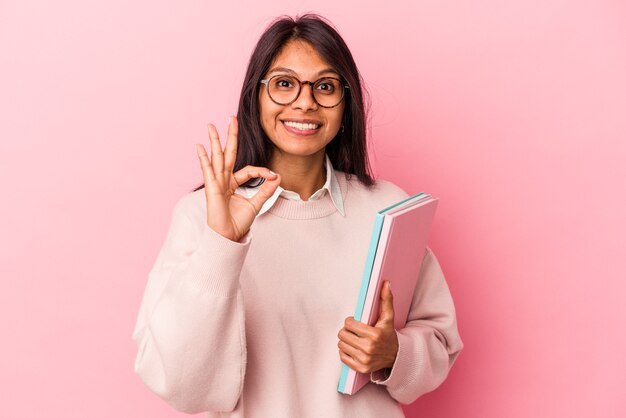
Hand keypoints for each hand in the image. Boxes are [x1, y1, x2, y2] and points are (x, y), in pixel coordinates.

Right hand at [196, 116, 280, 241]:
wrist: (229, 236)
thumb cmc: (239, 223)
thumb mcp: (256, 204)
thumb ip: (266, 190)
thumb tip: (277, 177)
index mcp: (233, 183)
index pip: (248, 169)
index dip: (261, 171)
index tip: (273, 176)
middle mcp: (224, 180)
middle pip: (228, 153)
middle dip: (230, 136)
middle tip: (231, 118)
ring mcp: (217, 183)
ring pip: (217, 157)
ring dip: (214, 141)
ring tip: (211, 125)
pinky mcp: (212, 188)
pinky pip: (208, 170)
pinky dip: (204, 159)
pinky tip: (200, 147)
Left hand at [337, 280, 398, 373]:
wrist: (396, 357)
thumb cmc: (389, 335)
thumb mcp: (388, 317)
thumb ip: (386, 300)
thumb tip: (386, 284)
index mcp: (374, 335)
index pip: (349, 324)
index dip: (350, 321)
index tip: (355, 322)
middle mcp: (369, 348)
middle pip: (342, 334)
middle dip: (347, 331)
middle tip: (354, 331)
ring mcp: (364, 359)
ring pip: (341, 345)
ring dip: (346, 341)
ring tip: (355, 339)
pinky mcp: (360, 368)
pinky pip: (342, 357)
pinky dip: (345, 352)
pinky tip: (354, 348)